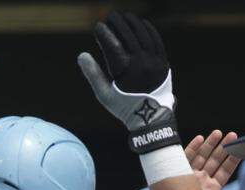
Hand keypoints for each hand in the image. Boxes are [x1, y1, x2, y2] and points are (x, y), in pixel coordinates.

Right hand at [78, 12, 179, 152]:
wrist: (151, 118)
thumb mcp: (104, 94)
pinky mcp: (162, 63)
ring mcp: (153, 62)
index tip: (97, 26)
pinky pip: (156, 41)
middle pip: (128, 36)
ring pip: (143, 35)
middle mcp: (140, 65)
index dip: (104, 33)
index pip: (112, 46)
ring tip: (124, 16)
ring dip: (133, 23)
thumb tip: (81, 55)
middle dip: (118, 23)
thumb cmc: (124, 107)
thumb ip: (93, 74)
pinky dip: (148, 30)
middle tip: (110, 17)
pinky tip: (141, 23)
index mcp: (124, 73)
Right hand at [184, 131, 240, 189]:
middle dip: (223, 148)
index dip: (232, 160)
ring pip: (202, 157)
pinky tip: (200, 138)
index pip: (225, 171)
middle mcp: (202, 180)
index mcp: (212, 189)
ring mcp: (190, 176)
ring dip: (209, 144)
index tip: (240, 149)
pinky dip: (192, 148)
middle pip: (215, 161)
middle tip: (233, 135)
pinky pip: (185, 158)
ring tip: (218, 133)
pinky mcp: (178, 173)